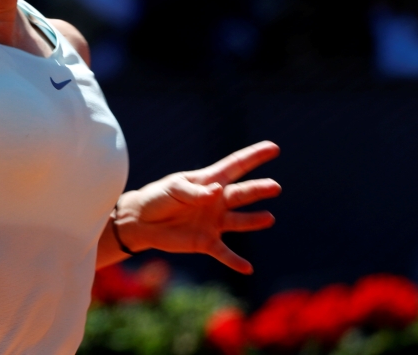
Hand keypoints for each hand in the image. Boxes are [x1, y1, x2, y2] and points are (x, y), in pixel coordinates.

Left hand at [116, 141, 280, 273]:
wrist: (143, 221)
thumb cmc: (159, 197)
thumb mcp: (174, 189)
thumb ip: (195, 191)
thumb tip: (216, 191)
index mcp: (209, 181)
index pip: (236, 166)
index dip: (254, 156)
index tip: (273, 148)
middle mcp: (217, 201)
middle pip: (242, 194)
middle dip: (258, 189)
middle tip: (275, 186)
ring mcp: (214, 222)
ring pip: (239, 221)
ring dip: (253, 220)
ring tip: (269, 218)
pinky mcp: (206, 242)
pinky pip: (223, 253)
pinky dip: (235, 261)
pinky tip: (247, 268)